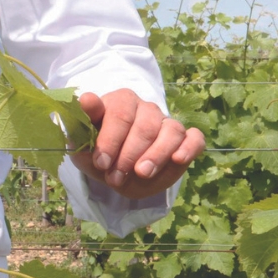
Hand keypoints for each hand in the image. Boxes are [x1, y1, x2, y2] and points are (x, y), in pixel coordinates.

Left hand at [68, 89, 204, 199]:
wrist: (117, 169)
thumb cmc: (99, 152)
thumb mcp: (83, 144)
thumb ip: (83, 124)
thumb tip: (86, 99)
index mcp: (121, 101)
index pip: (120, 113)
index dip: (110, 140)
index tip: (101, 163)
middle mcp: (146, 108)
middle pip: (145, 126)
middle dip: (129, 155)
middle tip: (115, 178)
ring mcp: (167, 122)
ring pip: (171, 132)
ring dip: (156, 155)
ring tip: (141, 174)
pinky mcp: (186, 139)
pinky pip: (194, 138)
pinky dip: (189, 147)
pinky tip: (178, 159)